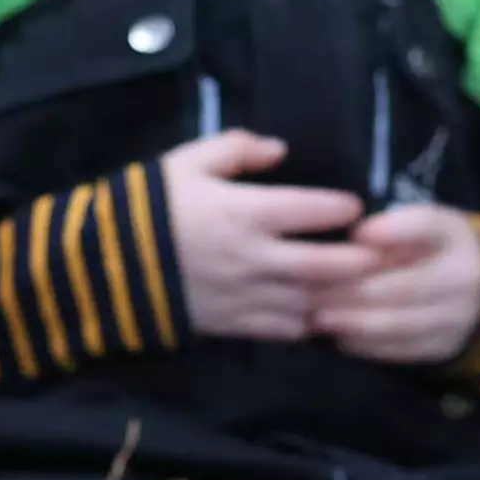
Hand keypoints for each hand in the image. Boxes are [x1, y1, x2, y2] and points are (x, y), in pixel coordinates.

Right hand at [160, 133, 367, 339]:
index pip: (312, 211)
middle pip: (324, 266)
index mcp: (245, 212)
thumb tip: (279, 150)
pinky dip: (305, 324)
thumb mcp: (187, 161)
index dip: (343, 210)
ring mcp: (245, 296)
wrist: (101, 265)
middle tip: (378, 257)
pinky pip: (281, 330)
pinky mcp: (231, 324)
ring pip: (309, 303)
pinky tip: (316, 316)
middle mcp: (254, 258)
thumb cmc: (147, 206)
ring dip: (337, 298)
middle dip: (359, 263)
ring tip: (358, 290)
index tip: (356, 209)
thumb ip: (236, 149)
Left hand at [310, 205, 479, 366]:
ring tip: (318, 318)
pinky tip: (338, 338)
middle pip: (403, 286)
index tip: (355, 235)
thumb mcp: (425, 224)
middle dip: (352, 290)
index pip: (424, 227)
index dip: (390, 231)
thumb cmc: (434, 249)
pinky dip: (366, 346)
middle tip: (311, 291)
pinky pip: (401, 351)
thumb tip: (356, 238)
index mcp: (454, 236)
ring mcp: (457, 318)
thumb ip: (394, 226)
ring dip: (353, 323)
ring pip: (399, 324)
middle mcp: (463, 278)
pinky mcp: (443, 347)